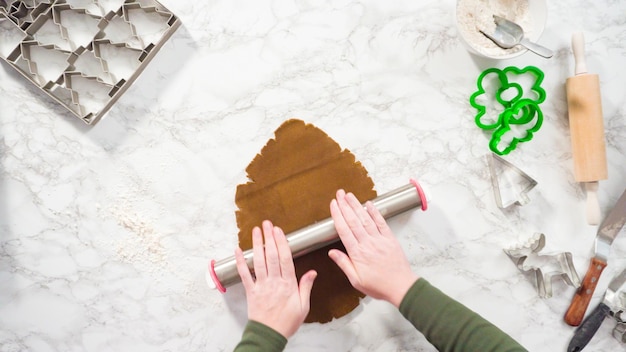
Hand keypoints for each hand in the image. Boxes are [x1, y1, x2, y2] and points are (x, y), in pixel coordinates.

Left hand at [235, 220, 316, 337]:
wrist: (269, 335)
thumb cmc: (287, 322)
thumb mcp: (303, 306)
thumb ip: (306, 286)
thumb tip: (312, 272)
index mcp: (288, 284)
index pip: (285, 258)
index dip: (281, 242)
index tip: (278, 230)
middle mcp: (274, 282)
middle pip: (271, 255)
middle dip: (269, 237)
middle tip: (267, 224)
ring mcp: (261, 286)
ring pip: (258, 261)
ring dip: (257, 244)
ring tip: (256, 230)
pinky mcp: (251, 291)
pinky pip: (244, 274)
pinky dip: (240, 261)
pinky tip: (238, 250)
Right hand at [328, 189, 418, 306]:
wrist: (401, 287)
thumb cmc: (379, 286)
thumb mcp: (356, 280)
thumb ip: (344, 264)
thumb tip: (332, 253)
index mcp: (357, 254)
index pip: (344, 230)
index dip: (337, 215)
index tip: (333, 205)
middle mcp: (368, 243)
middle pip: (353, 221)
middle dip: (345, 205)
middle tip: (339, 194)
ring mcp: (379, 240)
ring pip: (365, 219)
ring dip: (356, 205)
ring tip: (349, 195)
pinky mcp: (390, 239)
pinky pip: (381, 222)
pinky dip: (374, 212)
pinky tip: (368, 204)